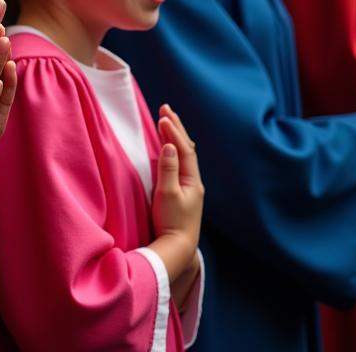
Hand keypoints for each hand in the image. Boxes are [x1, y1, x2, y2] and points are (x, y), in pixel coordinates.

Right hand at [151, 105, 203, 265]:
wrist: (178, 247)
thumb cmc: (171, 221)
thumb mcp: (167, 194)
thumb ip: (167, 169)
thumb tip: (169, 145)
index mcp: (192, 180)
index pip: (184, 149)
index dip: (173, 131)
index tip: (162, 115)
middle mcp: (193, 182)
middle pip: (186, 148)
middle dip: (176, 128)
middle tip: (166, 109)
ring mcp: (188, 188)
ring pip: (184, 155)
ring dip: (175, 137)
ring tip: (167, 122)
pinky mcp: (181, 193)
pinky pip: (179, 163)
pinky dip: (174, 149)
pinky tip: (169, 147)